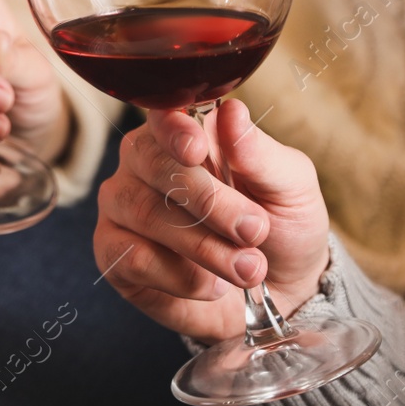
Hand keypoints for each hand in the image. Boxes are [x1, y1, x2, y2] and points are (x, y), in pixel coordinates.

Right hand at [93, 99, 330, 344]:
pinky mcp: (113, 253)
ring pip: (145, 213)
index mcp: (185, 133)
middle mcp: (143, 162)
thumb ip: (261, 153)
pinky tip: (212, 284)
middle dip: (209, 202)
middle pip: (154, 164)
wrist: (281, 292)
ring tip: (248, 268)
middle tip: (254, 230)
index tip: (197, 149)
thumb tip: (233, 113)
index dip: (175, 130)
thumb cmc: (282, 226)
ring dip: (204, 246)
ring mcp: (122, 206)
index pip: (164, 115)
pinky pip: (133, 258)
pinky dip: (182, 277)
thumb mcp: (291, 187)